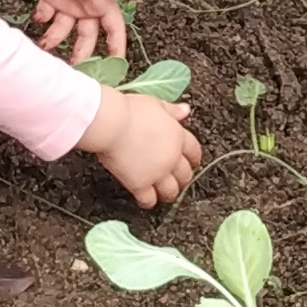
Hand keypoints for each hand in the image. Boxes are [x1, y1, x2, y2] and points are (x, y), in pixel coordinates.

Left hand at [9, 0, 150, 64]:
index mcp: (102, 3)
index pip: (114, 30)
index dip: (115, 48)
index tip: (114, 69)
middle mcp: (87, 6)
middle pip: (87, 36)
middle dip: (81, 52)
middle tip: (73, 68)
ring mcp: (68, 2)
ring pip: (64, 29)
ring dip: (55, 38)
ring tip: (45, 44)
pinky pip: (47, 16)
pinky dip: (42, 18)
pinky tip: (39, 16)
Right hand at [82, 85, 201, 209]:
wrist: (112, 124)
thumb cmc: (130, 110)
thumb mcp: (155, 104)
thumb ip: (172, 111)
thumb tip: (186, 110)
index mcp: (177, 136)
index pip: (194, 151)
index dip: (194, 159)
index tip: (192, 163)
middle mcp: (171, 157)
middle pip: (185, 175)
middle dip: (182, 179)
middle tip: (177, 181)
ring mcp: (157, 173)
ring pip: (171, 191)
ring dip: (169, 194)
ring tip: (163, 195)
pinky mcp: (140, 184)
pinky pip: (148, 200)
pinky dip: (148, 202)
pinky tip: (144, 202)